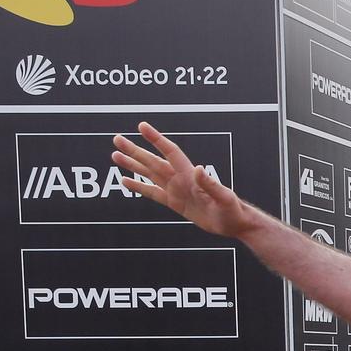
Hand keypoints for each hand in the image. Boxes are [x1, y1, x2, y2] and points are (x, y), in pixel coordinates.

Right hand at [111, 124, 252, 236]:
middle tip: (117, 138)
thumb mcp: (224, 198)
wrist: (235, 224)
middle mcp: (181, 179)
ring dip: (133, 164)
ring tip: (115, 155)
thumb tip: (198, 169)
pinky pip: (153, 193)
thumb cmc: (233, 210)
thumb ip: (210, 184)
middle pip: (153, 161)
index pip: (170, 152)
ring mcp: (177, 190)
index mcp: (190, 175)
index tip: (142, 126)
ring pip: (149, 174)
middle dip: (135, 150)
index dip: (156, 139)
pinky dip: (139, 187)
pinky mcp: (175, 203)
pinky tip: (126, 181)